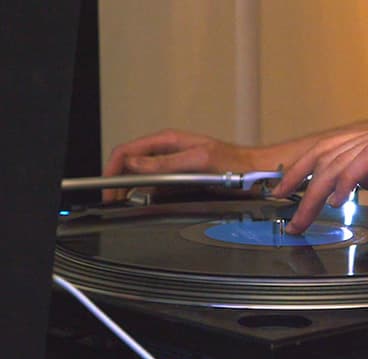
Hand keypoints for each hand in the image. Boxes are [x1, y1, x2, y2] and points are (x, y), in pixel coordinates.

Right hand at [103, 129, 293, 202]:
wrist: (253, 172)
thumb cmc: (234, 163)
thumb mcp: (198, 160)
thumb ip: (166, 162)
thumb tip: (137, 164)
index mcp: (168, 141)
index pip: (127, 150)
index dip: (113, 168)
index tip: (107, 186)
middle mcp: (168, 150)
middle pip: (130, 163)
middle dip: (117, 181)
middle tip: (112, 200)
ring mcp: (173, 164)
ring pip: (141, 176)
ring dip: (131, 189)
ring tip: (124, 202)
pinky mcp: (180, 177)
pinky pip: (156, 185)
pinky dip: (147, 194)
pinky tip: (146, 202)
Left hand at [271, 91, 367, 233]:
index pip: (335, 151)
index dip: (306, 170)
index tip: (289, 193)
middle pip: (327, 153)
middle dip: (296, 181)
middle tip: (280, 209)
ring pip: (343, 158)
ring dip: (316, 189)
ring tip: (301, 215)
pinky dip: (350, 178)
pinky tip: (339, 198)